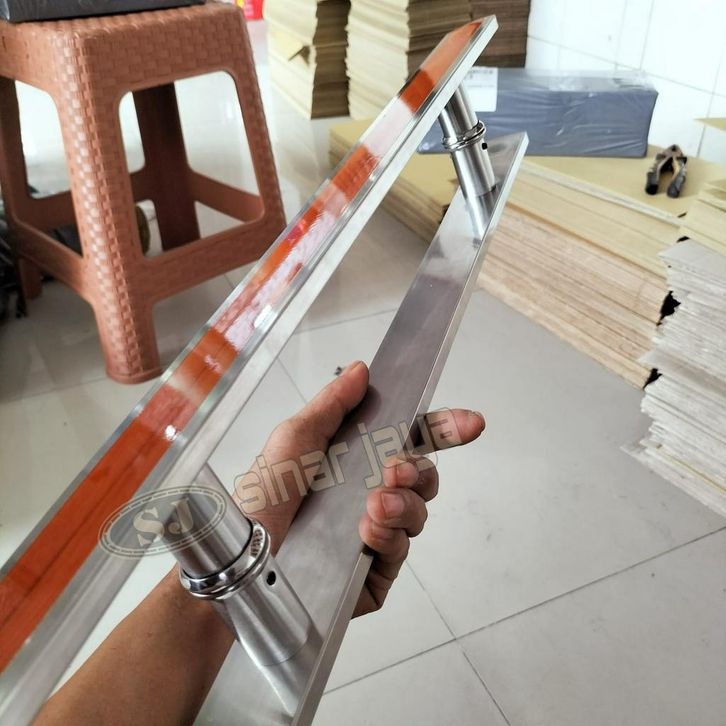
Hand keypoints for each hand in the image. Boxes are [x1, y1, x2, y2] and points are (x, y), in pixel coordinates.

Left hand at [233, 361, 484, 616]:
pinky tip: (369, 530)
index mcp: (355, 461)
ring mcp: (375, 534)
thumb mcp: (292, 441)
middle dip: (420, 470)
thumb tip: (361, 371)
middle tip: (398, 470)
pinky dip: (390, 535)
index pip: (409, 441)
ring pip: (417, 514)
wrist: (242, 561)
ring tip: (377, 503)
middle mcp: (369, 495)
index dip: (442, 430)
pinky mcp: (374, 572)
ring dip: (404, 504)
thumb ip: (331, 405)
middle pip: (423, 478)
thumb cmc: (260, 500)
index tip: (468, 423)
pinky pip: (401, 550)